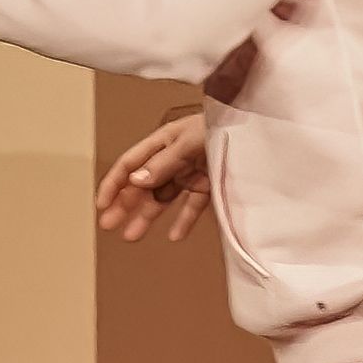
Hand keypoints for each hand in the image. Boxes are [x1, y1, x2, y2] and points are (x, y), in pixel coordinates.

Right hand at [99, 109, 212, 242]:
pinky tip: (174, 236)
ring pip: (162, 199)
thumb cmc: (224, 126)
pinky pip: (192, 206)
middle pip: (141, 185)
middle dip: (123, 205)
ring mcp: (190, 174)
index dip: (113, 184)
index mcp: (162, 142)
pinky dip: (183, 221)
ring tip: (132, 236)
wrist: (260, 130)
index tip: (102, 205)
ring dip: (147, 217)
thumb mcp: (190, 142)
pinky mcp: (209, 186)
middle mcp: (172, 159)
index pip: (130, 164)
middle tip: (108, 225)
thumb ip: (164, 163)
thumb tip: (135, 180)